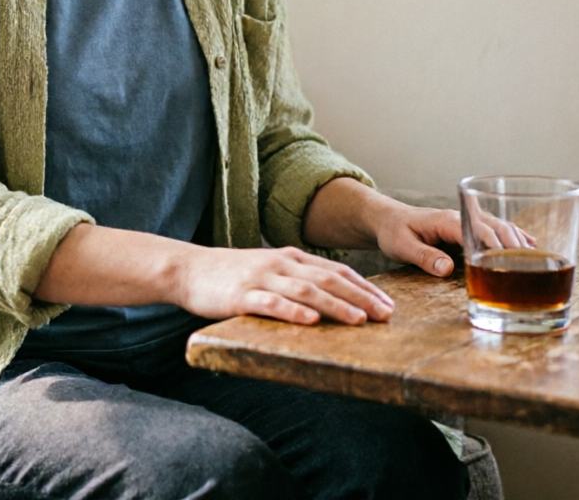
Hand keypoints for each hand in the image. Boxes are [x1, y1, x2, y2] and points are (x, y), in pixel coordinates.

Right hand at [172, 245, 395, 325]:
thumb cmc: (233, 274)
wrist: (188, 269)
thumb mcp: (270, 269)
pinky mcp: (241, 296)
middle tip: (386, 314)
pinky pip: (271, 304)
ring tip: (359, 319)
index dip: (364, 286)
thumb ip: (298, 279)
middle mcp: (280, 264)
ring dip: (335, 305)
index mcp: (290, 257)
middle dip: (361, 297)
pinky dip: (293, 312)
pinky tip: (311, 321)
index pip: (336, 270)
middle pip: (328, 279)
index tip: (389, 304)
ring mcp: (261, 279)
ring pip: (305, 291)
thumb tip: (335, 297)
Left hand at [374, 204, 534, 276]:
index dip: (494, 244)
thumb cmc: (393, 232)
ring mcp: (467, 220)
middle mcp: (461, 217)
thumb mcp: (402, 246)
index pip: (476, 230)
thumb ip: (423, 256)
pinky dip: (515, 236)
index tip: (509, 260)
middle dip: (515, 244)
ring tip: (541, 259)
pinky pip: (496, 230)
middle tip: (534, 265)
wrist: (388, 219)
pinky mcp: (469, 228)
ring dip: (519, 240)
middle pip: (495, 227)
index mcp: (446, 220)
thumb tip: (447, 269)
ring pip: (500, 227)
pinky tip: (533, 246)